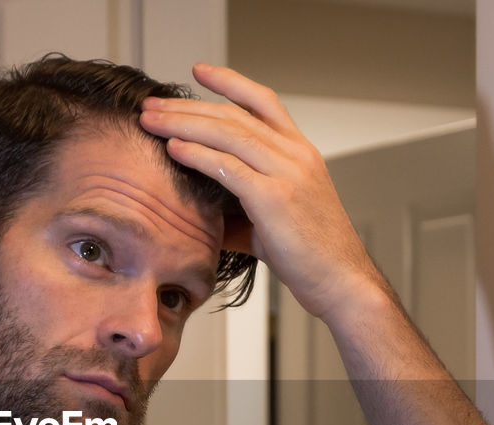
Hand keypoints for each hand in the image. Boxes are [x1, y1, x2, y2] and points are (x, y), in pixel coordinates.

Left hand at [140, 63, 380, 319]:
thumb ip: (238, 206)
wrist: (343, 283)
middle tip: (153, 104)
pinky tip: (173, 148)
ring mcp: (288, 173)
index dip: (230, 82)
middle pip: (234, 115)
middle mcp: (296, 155)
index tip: (198, 72)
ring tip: (151, 121)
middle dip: (188, 106)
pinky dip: (197, 154)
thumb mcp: (274, 219)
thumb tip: (199, 210)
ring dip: (183, 124)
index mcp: (300, 153)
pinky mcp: (275, 198)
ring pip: (228, 134)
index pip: (263, 102)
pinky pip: (228, 167)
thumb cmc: (310, 256)